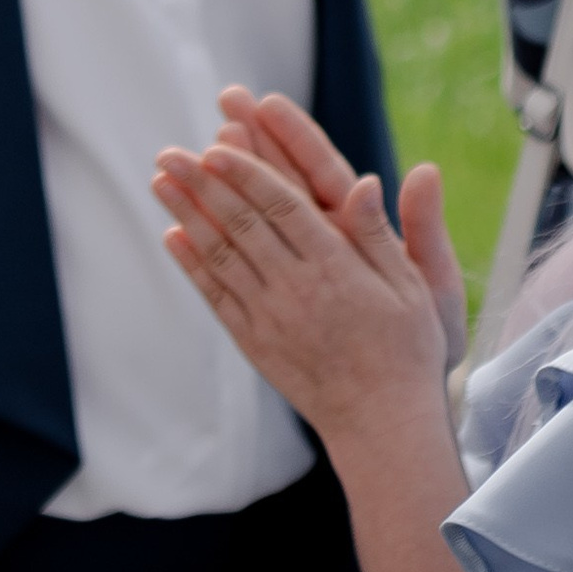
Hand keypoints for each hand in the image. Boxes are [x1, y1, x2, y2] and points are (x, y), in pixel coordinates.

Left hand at [151, 129, 452, 447]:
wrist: (382, 425)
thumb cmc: (405, 351)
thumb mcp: (413, 288)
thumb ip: (379, 232)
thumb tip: (364, 180)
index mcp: (335, 267)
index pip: (281, 206)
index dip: (246, 173)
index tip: (214, 146)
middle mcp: (296, 288)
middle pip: (241, 223)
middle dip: (201, 183)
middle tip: (167, 152)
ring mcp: (270, 317)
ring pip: (221, 254)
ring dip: (186, 215)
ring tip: (160, 182)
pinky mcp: (255, 342)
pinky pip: (217, 295)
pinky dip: (192, 264)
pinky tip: (173, 236)